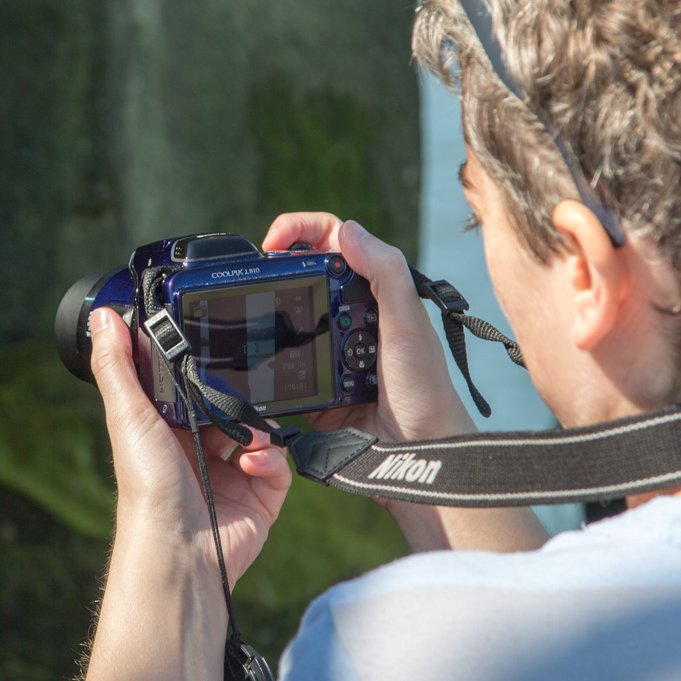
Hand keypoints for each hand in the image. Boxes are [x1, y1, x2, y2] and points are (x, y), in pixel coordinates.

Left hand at [89, 308, 291, 580]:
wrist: (180, 548)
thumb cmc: (147, 488)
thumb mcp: (128, 416)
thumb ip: (118, 365)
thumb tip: (103, 316)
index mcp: (166, 430)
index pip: (190, 386)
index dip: (202, 368)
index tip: (213, 345)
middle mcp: (198, 450)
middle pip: (230, 405)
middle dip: (239, 397)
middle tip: (236, 393)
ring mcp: (231, 473)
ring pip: (259, 430)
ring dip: (257, 426)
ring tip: (246, 434)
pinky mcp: (260, 495)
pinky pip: (279, 462)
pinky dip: (272, 456)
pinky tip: (254, 460)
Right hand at [261, 212, 478, 445]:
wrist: (416, 451)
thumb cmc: (425, 388)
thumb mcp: (407, 324)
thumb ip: (386, 273)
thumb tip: (348, 230)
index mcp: (374, 290)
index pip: (333, 242)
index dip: (300, 230)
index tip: (273, 242)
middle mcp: (350, 314)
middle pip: (301, 275)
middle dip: (275, 270)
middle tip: (255, 278)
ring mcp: (329, 348)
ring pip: (286, 318)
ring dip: (271, 317)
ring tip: (256, 317)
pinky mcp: (312, 382)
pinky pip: (281, 364)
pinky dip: (268, 361)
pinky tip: (260, 358)